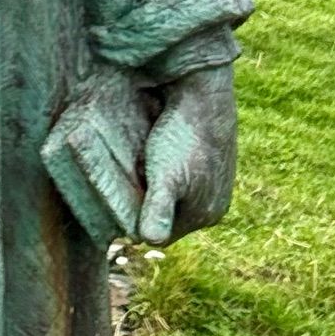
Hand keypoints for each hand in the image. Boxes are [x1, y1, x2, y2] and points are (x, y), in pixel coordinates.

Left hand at [137, 66, 236, 244]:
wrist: (203, 94)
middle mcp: (216, 201)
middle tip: (127, 181)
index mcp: (208, 214)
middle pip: (169, 212)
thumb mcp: (166, 176)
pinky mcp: (211, 159)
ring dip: (154, 183)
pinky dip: (164, 167)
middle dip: (147, 202)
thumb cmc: (182, 137)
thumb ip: (158, 209)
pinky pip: (181, 172)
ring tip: (137, 165)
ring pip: (174, 192)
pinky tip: (150, 152)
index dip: (140, 221)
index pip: (164, 232)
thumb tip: (150, 241)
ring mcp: (216, 180)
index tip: (119, 203)